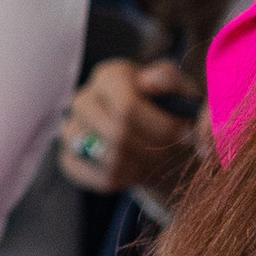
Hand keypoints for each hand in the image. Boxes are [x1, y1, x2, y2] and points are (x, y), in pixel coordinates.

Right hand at [57, 56, 198, 200]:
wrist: (153, 136)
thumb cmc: (167, 108)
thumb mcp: (178, 89)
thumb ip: (170, 80)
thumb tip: (152, 82)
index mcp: (109, 75)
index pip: (127, 106)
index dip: (161, 126)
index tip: (185, 135)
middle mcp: (83, 100)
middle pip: (117, 134)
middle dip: (155, 148)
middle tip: (173, 152)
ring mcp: (71, 131)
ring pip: (110, 160)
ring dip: (144, 166)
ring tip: (159, 161)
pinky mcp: (69, 160)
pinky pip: (102, 179)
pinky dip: (129, 180)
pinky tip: (140, 171)